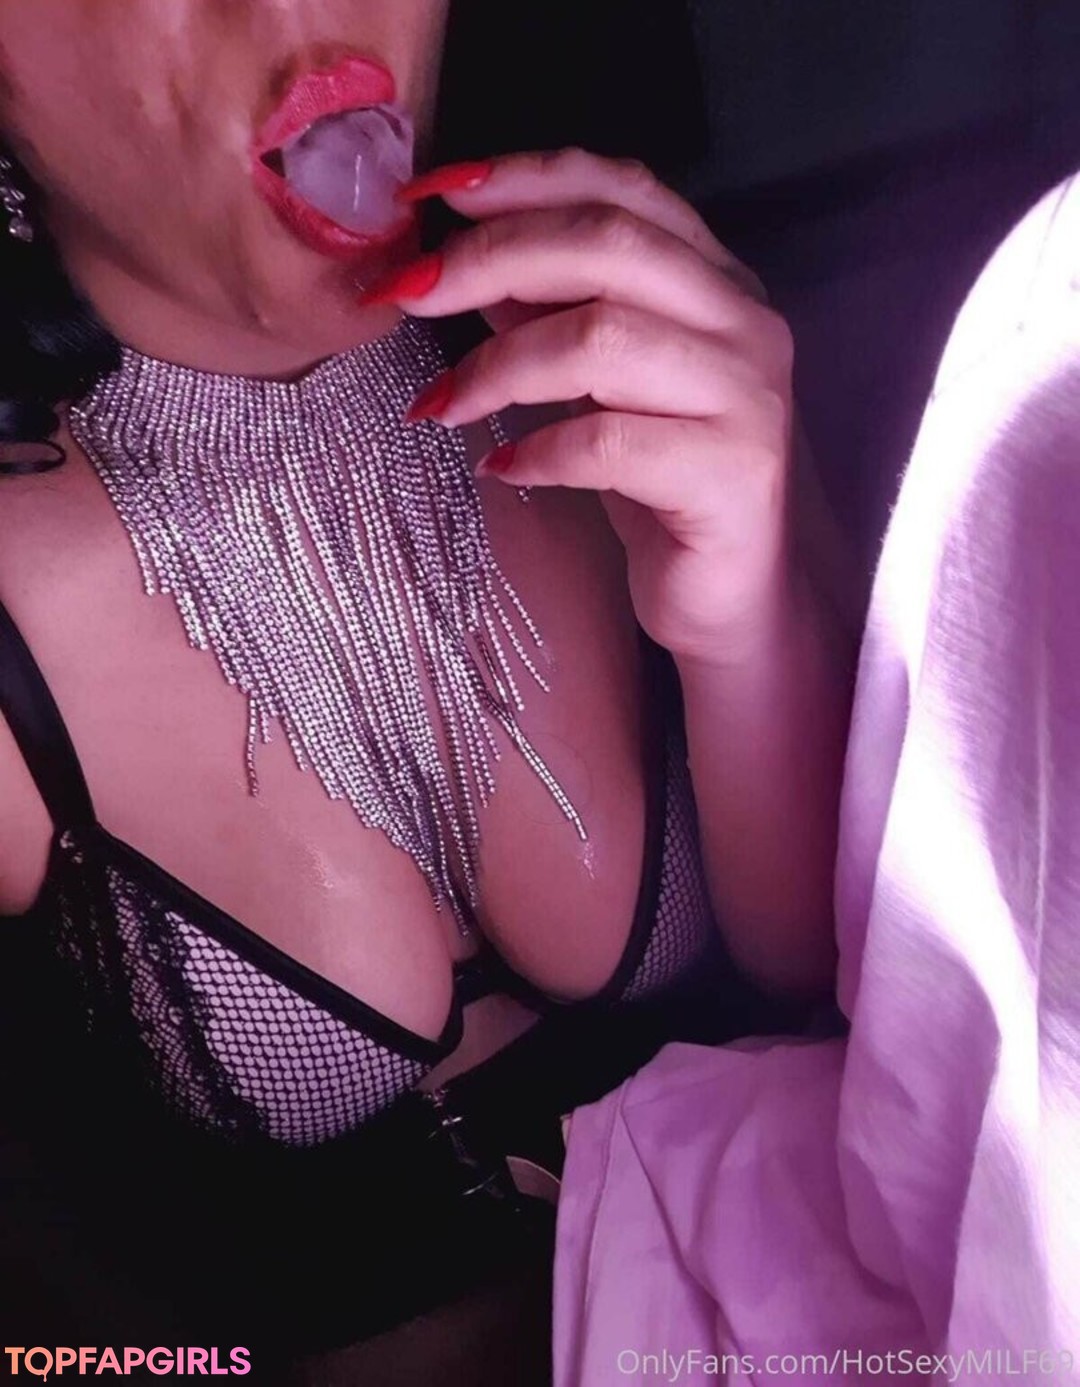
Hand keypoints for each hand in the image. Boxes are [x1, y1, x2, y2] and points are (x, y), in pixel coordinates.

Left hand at [364, 148, 796, 664]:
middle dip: (491, 258)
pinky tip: (500, 469)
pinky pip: (609, 442)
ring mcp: (748, 396)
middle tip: (407, 293)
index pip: (621, 187)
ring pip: (603, 339)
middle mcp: (744, 322)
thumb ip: (547, 314)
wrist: (737, 597)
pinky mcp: (732, 473)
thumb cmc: (661, 485)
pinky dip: (538, 450)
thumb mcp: (598, 386)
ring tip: (440, 404)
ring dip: (498, 367)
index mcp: (716, 280)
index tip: (427, 193)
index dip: (522, 177)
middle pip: (607, 245)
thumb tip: (458, 260)